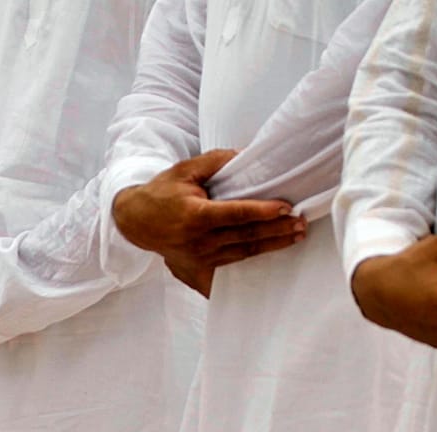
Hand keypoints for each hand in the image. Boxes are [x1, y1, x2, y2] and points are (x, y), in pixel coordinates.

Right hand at [113, 149, 304, 297]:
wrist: (135, 221)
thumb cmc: (161, 193)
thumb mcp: (184, 169)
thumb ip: (215, 161)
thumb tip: (245, 154)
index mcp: (195, 215)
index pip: (236, 214)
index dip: (262, 211)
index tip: (286, 207)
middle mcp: (197, 240)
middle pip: (245, 236)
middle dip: (277, 230)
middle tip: (301, 223)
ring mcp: (197, 258)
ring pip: (242, 253)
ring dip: (271, 245)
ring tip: (295, 236)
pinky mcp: (196, 269)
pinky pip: (227, 272)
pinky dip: (248, 272)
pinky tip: (268, 271)